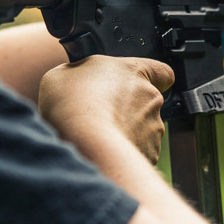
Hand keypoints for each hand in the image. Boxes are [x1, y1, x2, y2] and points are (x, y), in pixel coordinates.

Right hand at [38, 55, 174, 164]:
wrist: (84, 143)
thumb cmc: (72, 104)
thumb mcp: (61, 74)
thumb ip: (79, 73)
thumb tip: (78, 80)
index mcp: (133, 71)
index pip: (161, 71)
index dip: (153, 79)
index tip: (139, 85)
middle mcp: (150, 97)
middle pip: (147, 102)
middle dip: (129, 110)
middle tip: (101, 116)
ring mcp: (153, 126)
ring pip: (144, 128)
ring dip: (127, 131)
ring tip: (99, 136)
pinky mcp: (151, 152)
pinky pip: (140, 150)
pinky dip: (126, 151)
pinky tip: (105, 151)